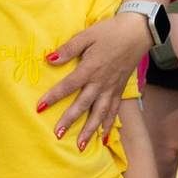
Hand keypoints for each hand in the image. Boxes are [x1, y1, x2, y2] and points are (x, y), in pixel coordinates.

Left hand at [36, 12, 150, 149]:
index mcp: (90, 68)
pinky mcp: (119, 90)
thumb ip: (68, 48)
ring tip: (80, 146)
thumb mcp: (87, 35)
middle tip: (57, 135)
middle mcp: (101, 82)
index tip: (39, 108)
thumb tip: (49, 59)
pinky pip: (114, 111)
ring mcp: (111, 88)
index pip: (68, 86)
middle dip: (69, 121)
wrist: (138, 32)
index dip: (53, 97)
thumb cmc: (110, 31)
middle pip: (83, 105)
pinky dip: (108, 125)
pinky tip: (103, 138)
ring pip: (99, 113)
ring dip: (89, 130)